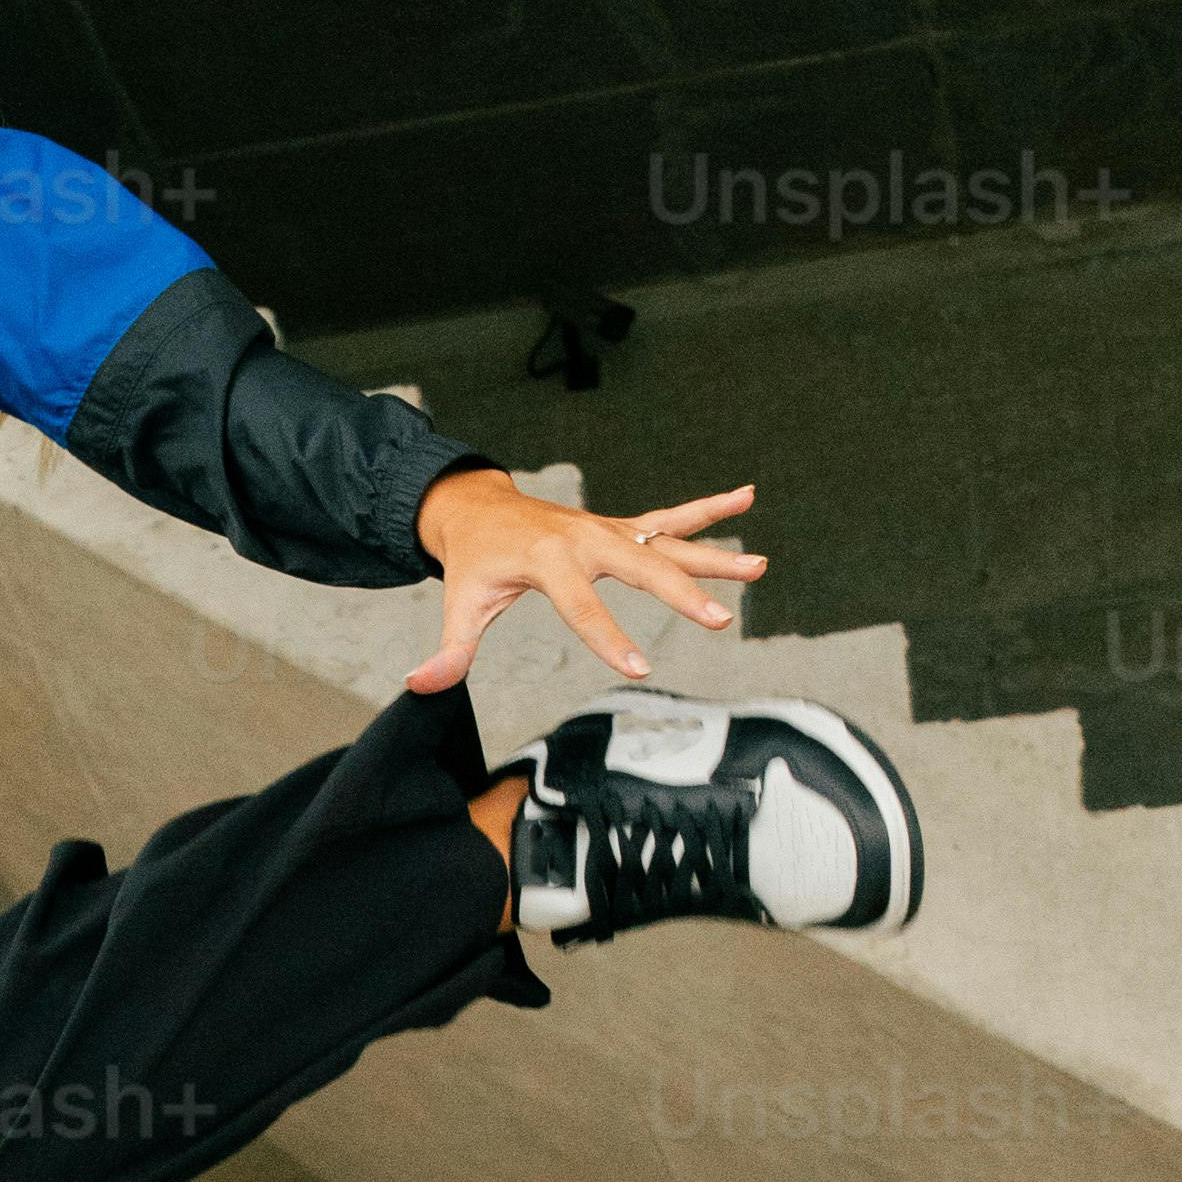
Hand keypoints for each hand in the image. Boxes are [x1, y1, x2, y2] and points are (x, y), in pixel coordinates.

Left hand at [403, 471, 764, 698]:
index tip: (639, 670)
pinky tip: (746, 496)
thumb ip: (449, 650)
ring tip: (760, 565)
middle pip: (640, 566)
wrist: (478, 508)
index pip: (581, 606)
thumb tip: (421, 685)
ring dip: (714, 552)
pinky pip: (669, 517)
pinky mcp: (620, 526)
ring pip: (667, 540)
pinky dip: (708, 508)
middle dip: (679, 594)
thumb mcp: (458, 604)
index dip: (608, 638)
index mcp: (546, 558)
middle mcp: (585, 537)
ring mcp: (607, 529)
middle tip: (718, 620)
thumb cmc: (472, 563)